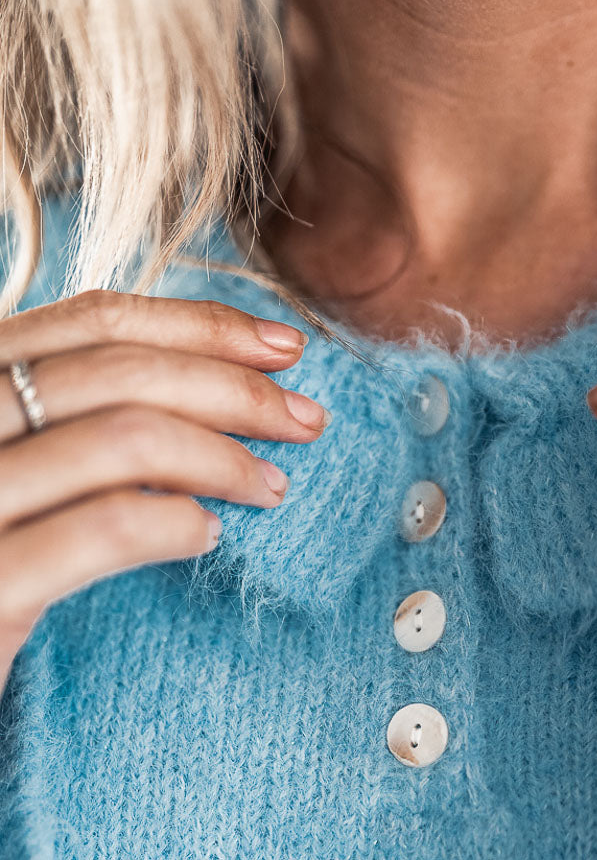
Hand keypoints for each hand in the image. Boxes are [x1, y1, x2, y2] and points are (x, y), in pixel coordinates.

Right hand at [0, 290, 330, 695]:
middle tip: (305, 421)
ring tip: (269, 486)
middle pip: (118, 373)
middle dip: (234, 389)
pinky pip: (107, 528)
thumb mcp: (13, 477)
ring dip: (222, 456)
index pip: (89, 323)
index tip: (282, 348)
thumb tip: (203, 393)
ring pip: (123, 438)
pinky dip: (175, 522)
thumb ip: (66, 426)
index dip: (198, 326)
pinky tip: (206, 536)